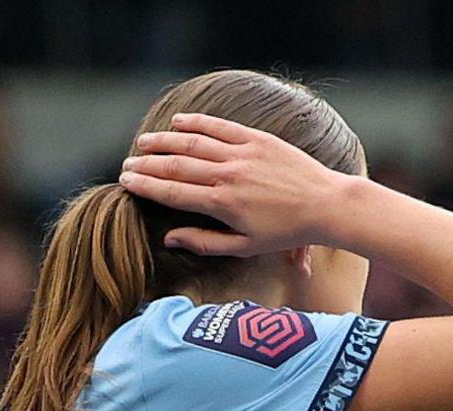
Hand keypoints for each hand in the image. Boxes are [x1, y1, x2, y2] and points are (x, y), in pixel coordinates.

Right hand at [118, 112, 359, 256]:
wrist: (326, 205)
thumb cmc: (288, 232)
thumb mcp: (246, 246)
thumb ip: (205, 242)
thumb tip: (169, 238)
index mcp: (222, 204)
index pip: (172, 192)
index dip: (145, 186)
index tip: (126, 182)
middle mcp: (228, 175)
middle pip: (175, 166)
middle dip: (147, 165)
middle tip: (127, 165)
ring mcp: (242, 154)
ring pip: (192, 142)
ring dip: (164, 142)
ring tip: (144, 143)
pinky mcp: (256, 139)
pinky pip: (219, 126)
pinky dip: (196, 122)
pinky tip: (178, 122)